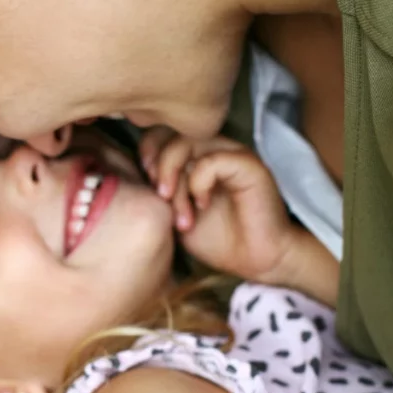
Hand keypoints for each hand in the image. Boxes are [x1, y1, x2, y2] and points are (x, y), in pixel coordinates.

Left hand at [140, 129, 294, 282]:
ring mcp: (231, 153)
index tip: (146, 181)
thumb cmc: (217, 239)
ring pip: (189, 142)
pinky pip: (212, 160)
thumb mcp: (174, 213)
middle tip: (161, 197)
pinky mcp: (248, 165)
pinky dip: (199, 182)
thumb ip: (158, 189)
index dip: (148, 151)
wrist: (256, 261)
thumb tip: (136, 175)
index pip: (161, 132)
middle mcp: (213, 148)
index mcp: (195, 155)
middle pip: (172, 134)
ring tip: (179, 208)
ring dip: (176, 176)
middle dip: (159, 166)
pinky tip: (202, 205)